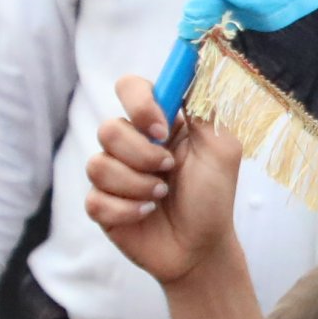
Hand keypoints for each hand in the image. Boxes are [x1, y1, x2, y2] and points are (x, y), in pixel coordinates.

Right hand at [81, 75, 245, 286]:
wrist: (201, 248)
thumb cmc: (212, 198)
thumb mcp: (222, 150)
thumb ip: (205, 110)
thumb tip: (192, 70)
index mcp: (158, 123)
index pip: (130, 88)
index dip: (139, 103)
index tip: (161, 127)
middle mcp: (131, 143)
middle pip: (108, 127)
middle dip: (142, 155)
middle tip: (168, 171)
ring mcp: (113, 173)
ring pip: (99, 164)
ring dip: (137, 185)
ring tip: (161, 197)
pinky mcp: (101, 204)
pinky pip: (95, 198)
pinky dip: (127, 209)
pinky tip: (146, 215)